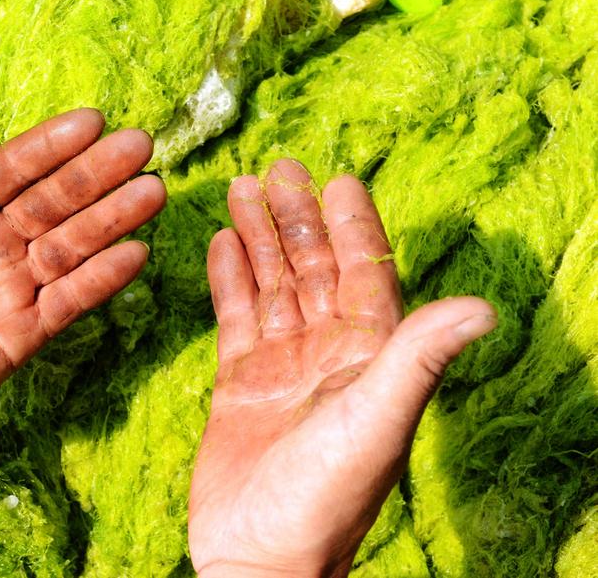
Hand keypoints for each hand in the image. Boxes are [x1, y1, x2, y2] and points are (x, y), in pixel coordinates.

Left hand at [0, 96, 165, 441]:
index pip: (12, 168)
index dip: (50, 144)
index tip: (92, 120)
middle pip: (54, 201)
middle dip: (96, 174)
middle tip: (140, 146)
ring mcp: (10, 287)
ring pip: (71, 246)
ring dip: (112, 219)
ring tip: (153, 193)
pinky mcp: (22, 332)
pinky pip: (69, 300)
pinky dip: (102, 279)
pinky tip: (135, 254)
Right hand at [188, 160, 495, 576]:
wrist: (259, 556)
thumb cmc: (324, 496)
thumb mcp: (375, 420)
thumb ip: (419, 357)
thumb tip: (486, 306)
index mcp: (369, 357)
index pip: (366, 275)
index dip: (355, 228)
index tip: (338, 182)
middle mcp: (328, 354)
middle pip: (315, 270)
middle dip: (296, 220)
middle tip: (278, 169)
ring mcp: (282, 367)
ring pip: (273, 286)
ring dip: (259, 239)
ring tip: (240, 190)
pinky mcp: (240, 382)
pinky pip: (235, 317)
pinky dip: (229, 280)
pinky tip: (221, 243)